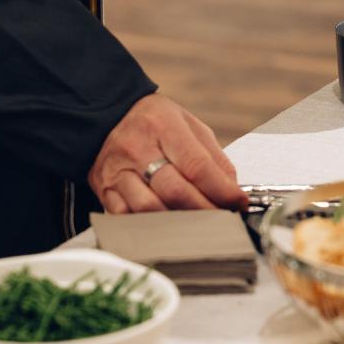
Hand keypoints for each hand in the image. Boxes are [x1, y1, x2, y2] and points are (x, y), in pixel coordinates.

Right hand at [88, 94, 247, 213]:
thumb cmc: (153, 123)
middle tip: (221, 220)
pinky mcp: (105, 191)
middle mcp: (138, 148)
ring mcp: (118, 172)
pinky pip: (126, 218)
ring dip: (177, 223)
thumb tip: (232, 190)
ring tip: (195, 224)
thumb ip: (213, 157)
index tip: (238, 203)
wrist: (106, 116)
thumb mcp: (188, 126)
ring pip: (149, 209)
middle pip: (175, 191)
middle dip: (204, 211)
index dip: (222, 190)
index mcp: (164, 126)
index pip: (197, 166)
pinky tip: (164, 225)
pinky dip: (149, 227)